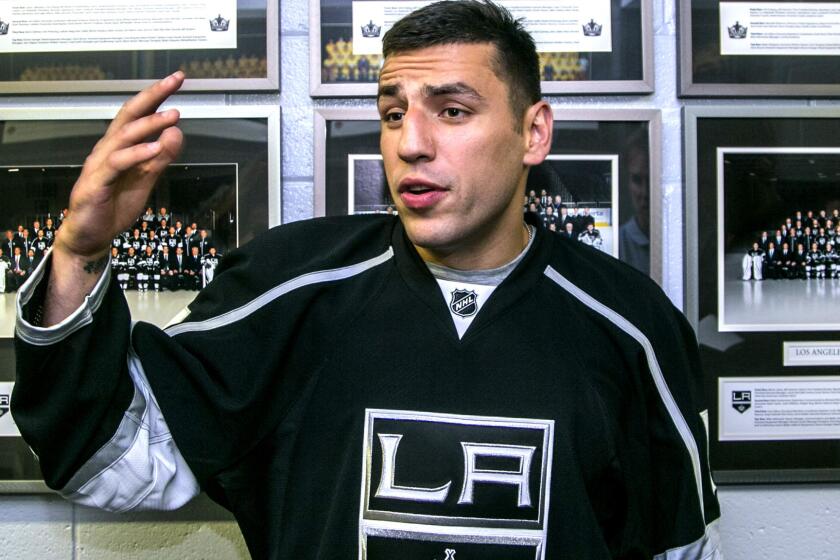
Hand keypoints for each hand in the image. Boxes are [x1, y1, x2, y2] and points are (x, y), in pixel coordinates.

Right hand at [55, 72, 184, 259]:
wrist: (90, 237)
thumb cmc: (114, 205)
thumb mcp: (146, 180)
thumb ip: (161, 158)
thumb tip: (177, 131)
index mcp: (119, 147)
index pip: (137, 114)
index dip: (156, 96)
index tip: (177, 80)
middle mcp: (106, 149)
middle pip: (128, 115)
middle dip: (152, 96)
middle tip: (175, 82)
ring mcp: (99, 165)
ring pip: (123, 136)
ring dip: (149, 124)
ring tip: (173, 116)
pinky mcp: (96, 184)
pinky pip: (117, 164)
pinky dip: (137, 154)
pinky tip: (155, 149)